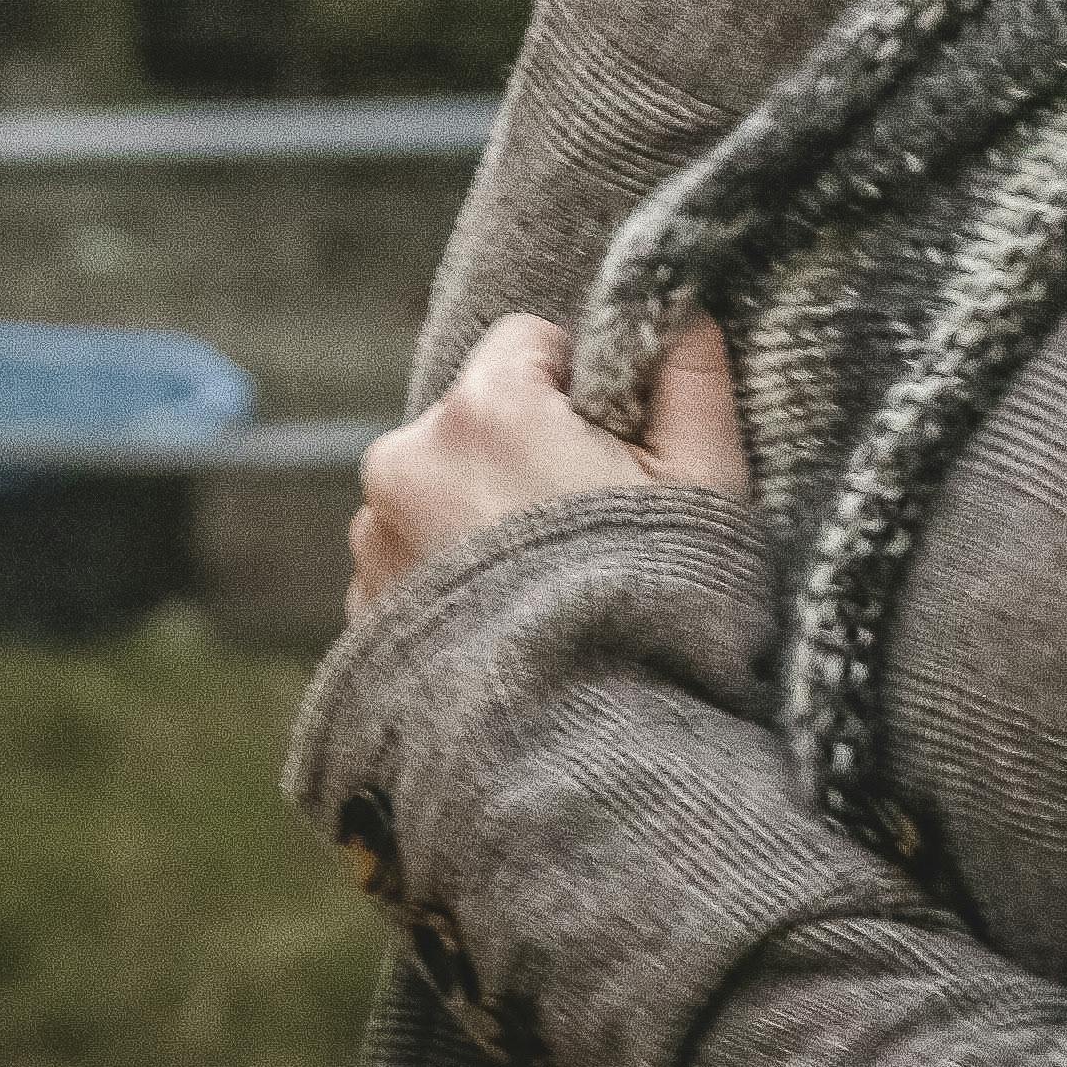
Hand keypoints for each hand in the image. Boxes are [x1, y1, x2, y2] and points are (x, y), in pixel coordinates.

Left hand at [347, 309, 746, 620]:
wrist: (582, 754)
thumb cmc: (655, 603)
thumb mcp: (706, 482)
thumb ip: (693, 377)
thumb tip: (684, 311)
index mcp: (485, 409)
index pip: (527, 343)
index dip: (583, 389)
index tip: (613, 453)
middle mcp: (406, 462)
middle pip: (477, 418)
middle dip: (526, 453)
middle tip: (586, 531)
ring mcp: (374, 540)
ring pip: (439, 489)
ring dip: (480, 516)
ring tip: (547, 589)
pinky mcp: (361, 607)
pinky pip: (413, 559)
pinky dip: (451, 579)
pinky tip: (506, 626)